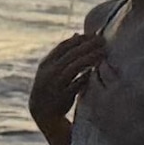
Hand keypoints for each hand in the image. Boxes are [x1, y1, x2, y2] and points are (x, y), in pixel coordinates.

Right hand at [28, 29, 110, 144]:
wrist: (41, 110)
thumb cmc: (51, 85)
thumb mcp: (52, 67)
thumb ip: (63, 53)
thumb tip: (77, 34)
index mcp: (47, 63)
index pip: (64, 46)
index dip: (79, 39)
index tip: (94, 35)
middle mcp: (50, 71)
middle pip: (71, 54)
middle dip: (88, 46)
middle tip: (102, 41)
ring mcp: (56, 83)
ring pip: (74, 67)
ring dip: (89, 59)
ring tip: (102, 53)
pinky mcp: (63, 95)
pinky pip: (77, 83)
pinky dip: (86, 76)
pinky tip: (96, 71)